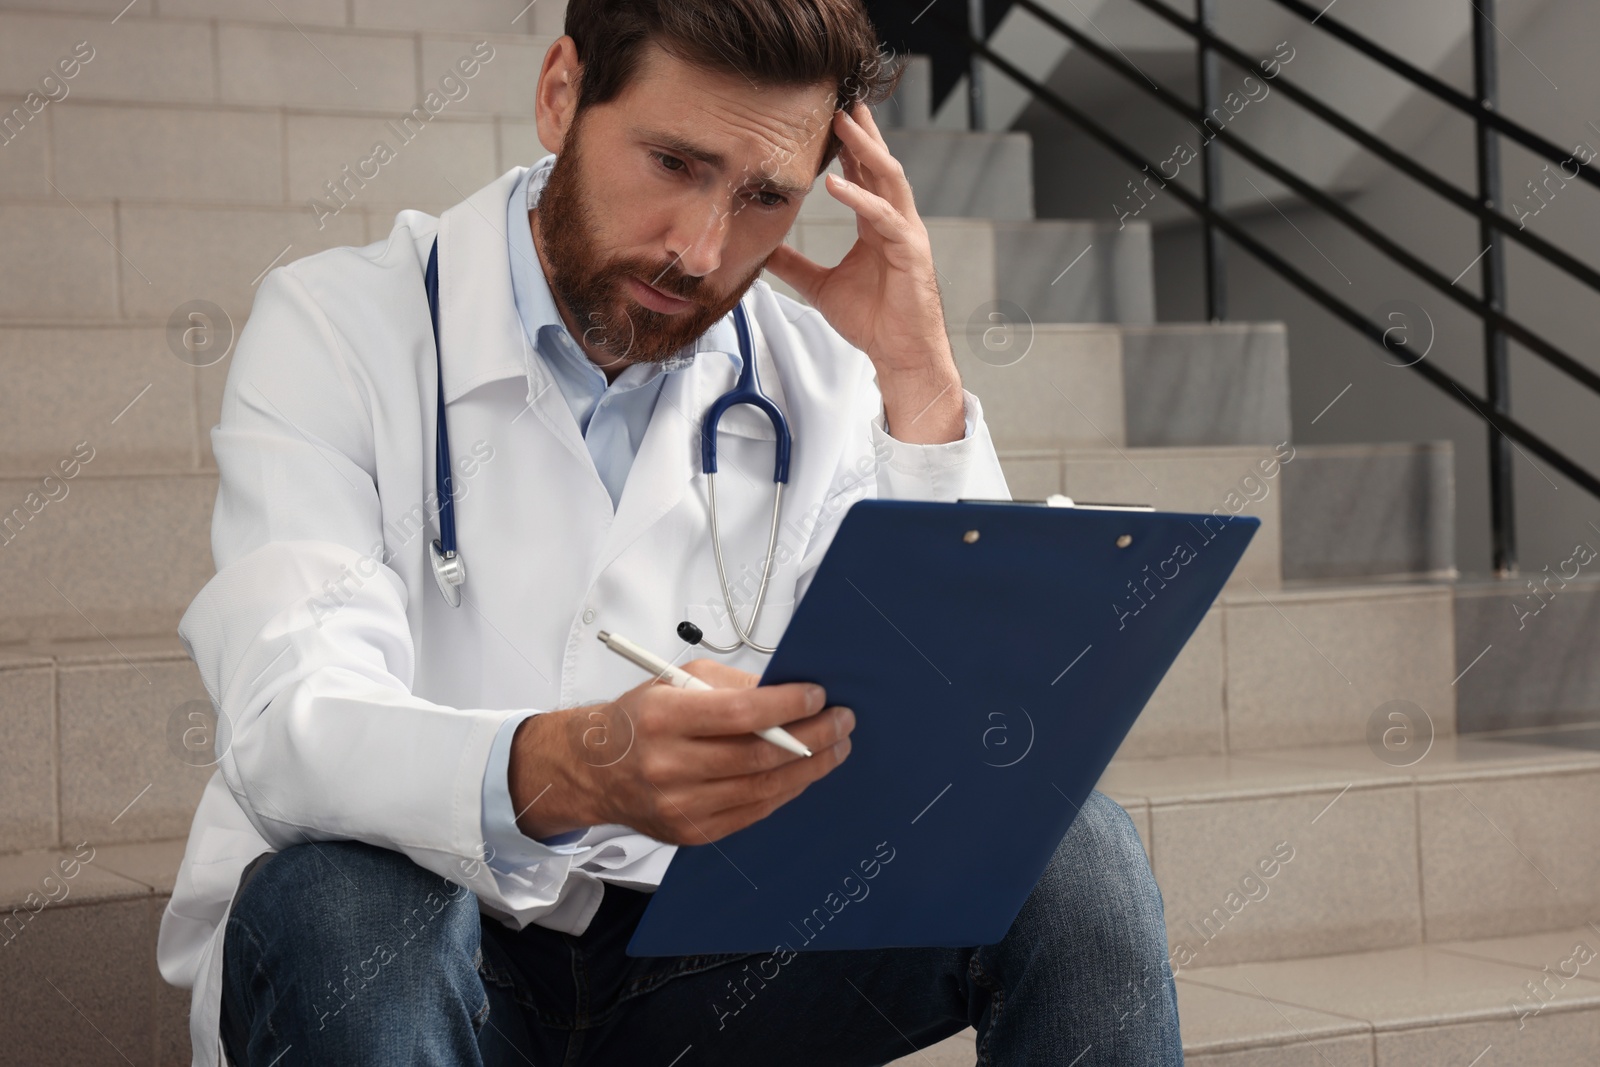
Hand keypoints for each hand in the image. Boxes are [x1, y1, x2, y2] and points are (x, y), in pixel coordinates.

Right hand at [509, 660, 854, 845]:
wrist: (595, 770)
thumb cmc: (639, 719)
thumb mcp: (676, 681)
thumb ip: (732, 685)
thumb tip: (788, 691)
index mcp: (663, 719)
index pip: (739, 713)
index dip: (787, 705)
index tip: (819, 696)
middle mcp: (669, 766)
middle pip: (758, 756)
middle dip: (813, 737)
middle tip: (842, 722)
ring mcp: (681, 805)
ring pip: (762, 789)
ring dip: (809, 768)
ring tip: (836, 747)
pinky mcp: (692, 832)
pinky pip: (752, 813)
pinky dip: (785, 792)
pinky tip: (804, 773)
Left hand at [766, 102, 964, 443]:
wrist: (899, 355)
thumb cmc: (872, 321)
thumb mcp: (820, 286)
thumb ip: (794, 264)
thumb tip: (762, 248)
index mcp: (877, 226)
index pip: (864, 176)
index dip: (849, 147)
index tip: (830, 119)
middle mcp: (895, 223)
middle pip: (879, 166)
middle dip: (861, 133)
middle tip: (840, 101)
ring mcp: (906, 235)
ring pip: (888, 180)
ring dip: (865, 150)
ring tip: (843, 125)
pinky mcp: (910, 253)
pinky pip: (884, 218)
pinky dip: (860, 199)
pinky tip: (836, 185)